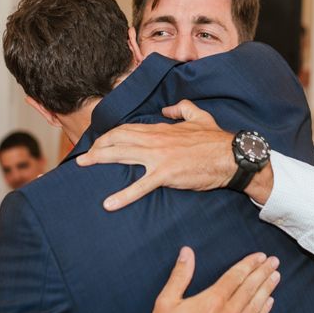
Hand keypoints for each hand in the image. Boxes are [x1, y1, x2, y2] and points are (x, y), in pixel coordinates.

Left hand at [77, 100, 235, 210]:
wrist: (230, 156)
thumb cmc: (216, 139)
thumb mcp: (199, 116)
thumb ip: (181, 108)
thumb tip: (168, 109)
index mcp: (161, 129)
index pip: (127, 129)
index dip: (109, 135)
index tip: (99, 143)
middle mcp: (155, 141)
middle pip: (118, 140)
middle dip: (97, 147)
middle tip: (83, 157)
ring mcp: (158, 157)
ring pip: (122, 156)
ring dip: (100, 160)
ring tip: (83, 166)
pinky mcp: (165, 174)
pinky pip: (140, 186)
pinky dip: (123, 195)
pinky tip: (109, 204)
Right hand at [138, 247, 279, 312]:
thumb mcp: (166, 302)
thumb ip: (180, 275)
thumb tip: (187, 252)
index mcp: (212, 301)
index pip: (236, 277)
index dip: (249, 264)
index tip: (259, 256)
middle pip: (250, 288)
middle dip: (263, 273)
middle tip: (274, 262)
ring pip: (256, 306)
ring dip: (267, 289)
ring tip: (275, 277)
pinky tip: (269, 303)